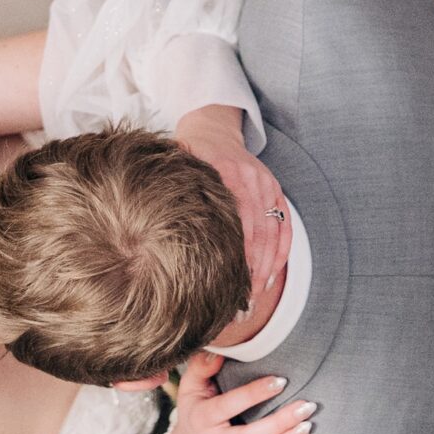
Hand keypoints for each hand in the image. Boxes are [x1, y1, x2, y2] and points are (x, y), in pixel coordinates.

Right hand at [166, 351, 312, 433]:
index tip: (281, 381)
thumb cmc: (196, 411)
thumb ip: (202, 367)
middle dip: (279, 423)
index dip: (255, 393)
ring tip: (306, 428)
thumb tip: (217, 352)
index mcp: (202, 417)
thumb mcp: (191, 386)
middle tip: (306, 407)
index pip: (229, 405)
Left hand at [174, 104, 292, 306]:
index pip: (234, 222)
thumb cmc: (189, 159)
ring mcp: (265, 183)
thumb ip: (172, 198)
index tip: (223, 287)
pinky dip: (281, 253)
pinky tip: (271, 276)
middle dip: (250, 271)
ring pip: (272, 232)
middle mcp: (249, 177)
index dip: (233, 257)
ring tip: (254, 297)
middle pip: (256, 232)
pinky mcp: (275, 188)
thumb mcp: (179, 173)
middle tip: (240, 304)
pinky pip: (285, 225)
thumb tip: (148, 241)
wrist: (212, 130)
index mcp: (222, 172)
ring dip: (266, 268)